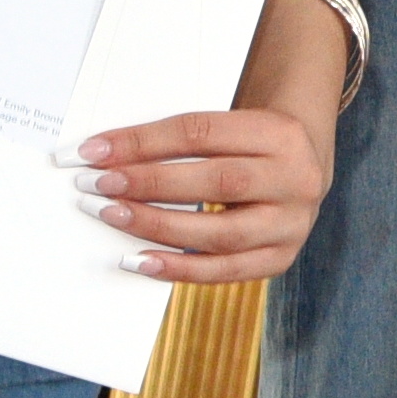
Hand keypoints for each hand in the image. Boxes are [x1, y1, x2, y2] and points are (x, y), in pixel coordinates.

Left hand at [71, 104, 329, 289]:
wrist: (303, 167)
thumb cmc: (250, 144)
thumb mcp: (229, 127)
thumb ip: (179, 140)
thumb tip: (106, 157)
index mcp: (281, 134)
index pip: (201, 134)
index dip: (142, 142)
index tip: (93, 151)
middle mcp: (296, 180)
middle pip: (215, 182)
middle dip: (148, 183)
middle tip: (96, 185)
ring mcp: (293, 224)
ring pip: (220, 233)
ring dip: (157, 226)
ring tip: (112, 215)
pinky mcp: (281, 257)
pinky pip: (226, 270)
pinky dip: (179, 268)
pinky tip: (141, 260)